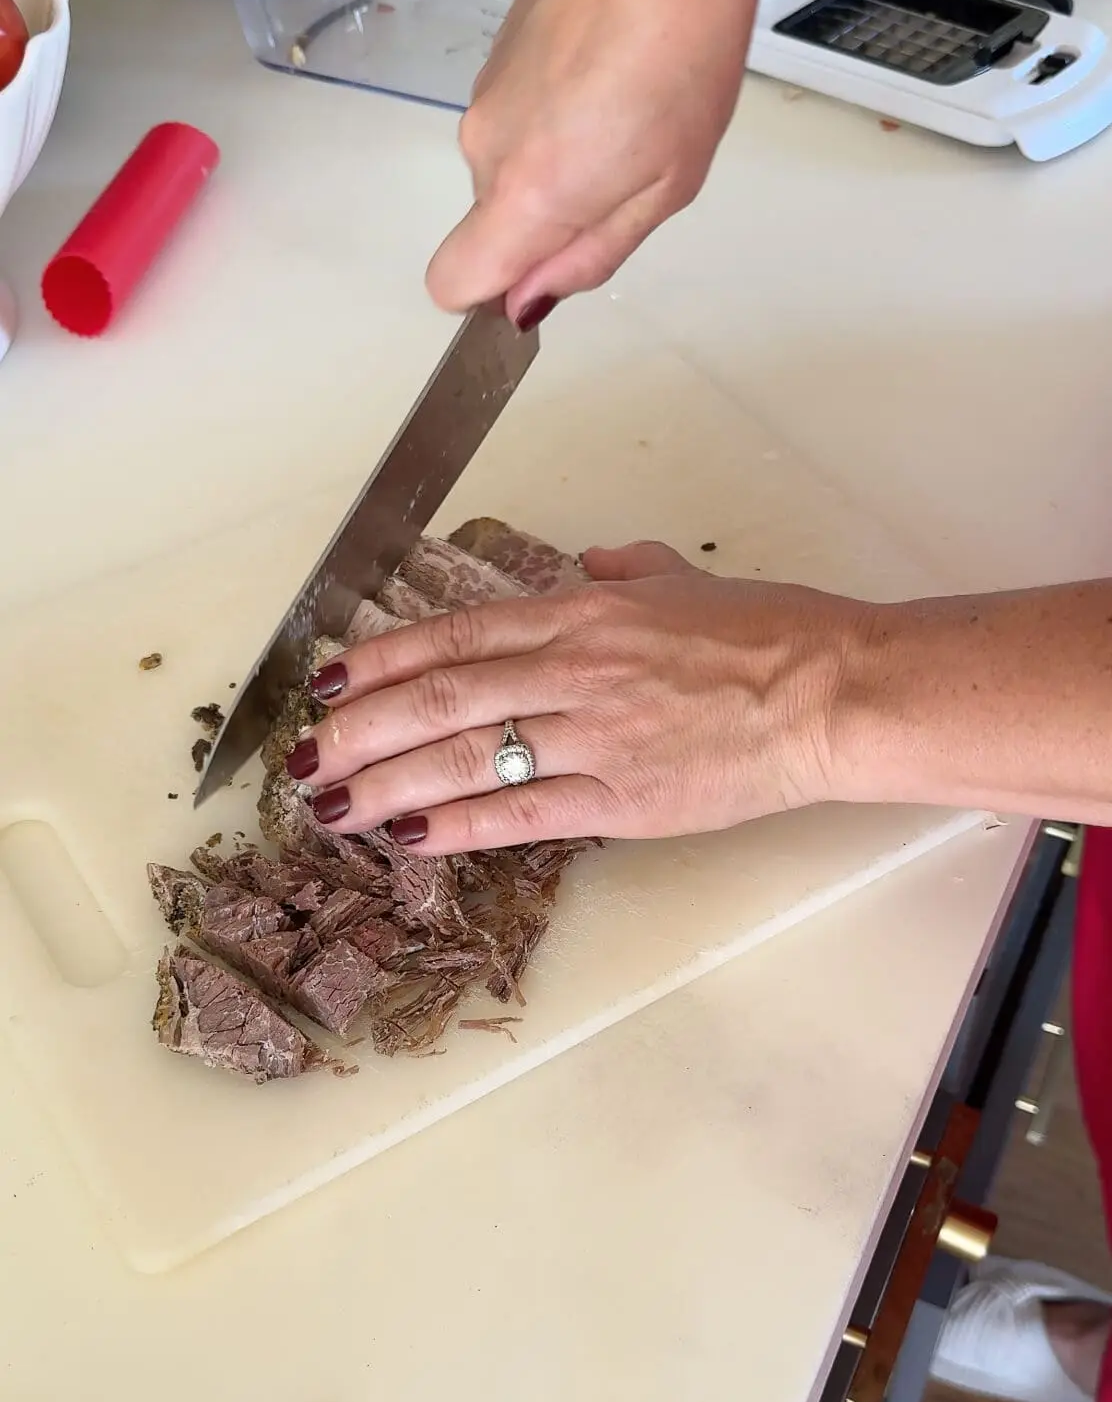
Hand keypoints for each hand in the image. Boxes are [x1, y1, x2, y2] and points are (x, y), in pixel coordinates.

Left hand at [288, 543, 874, 853]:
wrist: (831, 689)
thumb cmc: (770, 631)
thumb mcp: (685, 578)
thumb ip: (625, 570)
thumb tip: (587, 564)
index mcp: (584, 611)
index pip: (458, 633)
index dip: (384, 658)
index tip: (333, 678)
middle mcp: (575, 667)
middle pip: (441, 695)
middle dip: (360, 728)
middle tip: (307, 756)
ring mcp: (596, 735)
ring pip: (465, 756)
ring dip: (386, 782)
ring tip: (331, 805)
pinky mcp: (624, 797)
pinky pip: (521, 812)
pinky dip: (458, 826)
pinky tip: (408, 836)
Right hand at [426, 0, 786, 323]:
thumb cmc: (688, 51)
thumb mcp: (666, 187)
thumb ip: (590, 255)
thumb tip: (530, 303)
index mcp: (528, 194)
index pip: (451, 282)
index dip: (492, 295)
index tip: (541, 276)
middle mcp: (485, 149)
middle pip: (492, 226)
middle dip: (548, 222)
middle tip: (626, 171)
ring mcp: (484, 95)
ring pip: (508, 168)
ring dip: (558, 162)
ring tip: (627, 112)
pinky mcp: (494, 55)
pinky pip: (514, 116)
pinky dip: (554, 114)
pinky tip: (609, 74)